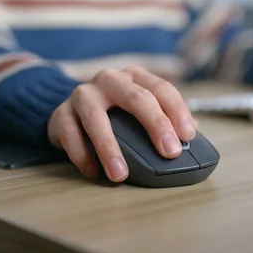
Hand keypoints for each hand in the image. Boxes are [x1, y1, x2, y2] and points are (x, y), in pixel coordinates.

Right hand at [47, 66, 196, 181]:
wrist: (69, 112)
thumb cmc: (114, 114)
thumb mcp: (139, 110)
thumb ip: (164, 119)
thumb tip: (193, 138)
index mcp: (135, 77)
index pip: (161, 88)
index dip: (177, 111)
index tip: (188, 136)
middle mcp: (110, 80)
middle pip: (136, 97)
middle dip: (155, 125)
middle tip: (169, 152)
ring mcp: (83, 94)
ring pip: (96, 117)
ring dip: (109, 148)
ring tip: (120, 175)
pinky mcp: (60, 114)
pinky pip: (69, 134)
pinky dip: (81, 155)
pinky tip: (93, 172)